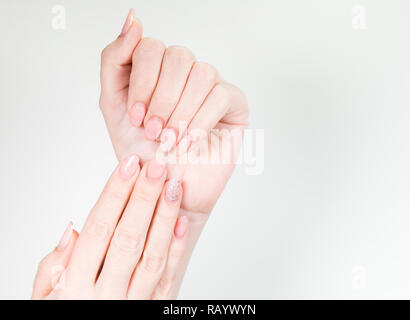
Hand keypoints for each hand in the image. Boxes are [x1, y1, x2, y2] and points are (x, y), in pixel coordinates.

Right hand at [32, 155, 188, 298]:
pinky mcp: (154, 309)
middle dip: (143, 199)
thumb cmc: (65, 317)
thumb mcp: (43, 299)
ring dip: (164, 218)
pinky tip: (181, 221)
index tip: (127, 167)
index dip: (114, 195)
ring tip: (173, 186)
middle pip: (127, 238)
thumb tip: (74, 228)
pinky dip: (177, 248)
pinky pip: (168, 277)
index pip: (98, 230)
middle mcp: (105, 294)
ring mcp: (133, 304)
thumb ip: (52, 266)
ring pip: (152, 255)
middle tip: (156, 167)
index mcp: (73, 286)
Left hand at [99, 9, 247, 214]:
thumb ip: (115, 60)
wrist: (166, 188)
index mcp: (157, 68)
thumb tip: (133, 17)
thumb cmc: (142, 151)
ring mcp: (211, 84)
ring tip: (171, 141)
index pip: (151, 47)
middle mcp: (185, 72)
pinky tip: (189, 144)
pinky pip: (220, 95)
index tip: (137, 117)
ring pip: (202, 73)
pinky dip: (200, 122)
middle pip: (179, 57)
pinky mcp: (234, 102)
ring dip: (181, 112)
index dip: (143, 82)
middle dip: (162, 99)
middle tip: (154, 132)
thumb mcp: (114, 105)